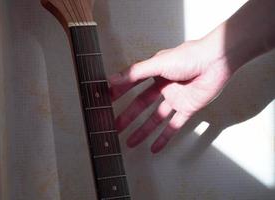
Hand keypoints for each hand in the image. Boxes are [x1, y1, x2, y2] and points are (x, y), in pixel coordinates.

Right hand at [109, 40, 232, 152]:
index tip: (107, 101)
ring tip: (131, 142)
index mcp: (155, 73)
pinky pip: (174, 126)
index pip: (132, 85)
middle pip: (141, 106)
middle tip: (116, 127)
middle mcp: (163, 87)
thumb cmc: (189, 56)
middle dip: (128, 117)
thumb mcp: (157, 64)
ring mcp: (175, 99)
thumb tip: (112, 79)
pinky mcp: (187, 109)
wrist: (216, 61)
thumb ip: (135, 73)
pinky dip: (164, 137)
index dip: (120, 92)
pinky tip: (155, 147)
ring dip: (143, 131)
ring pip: (155, 119)